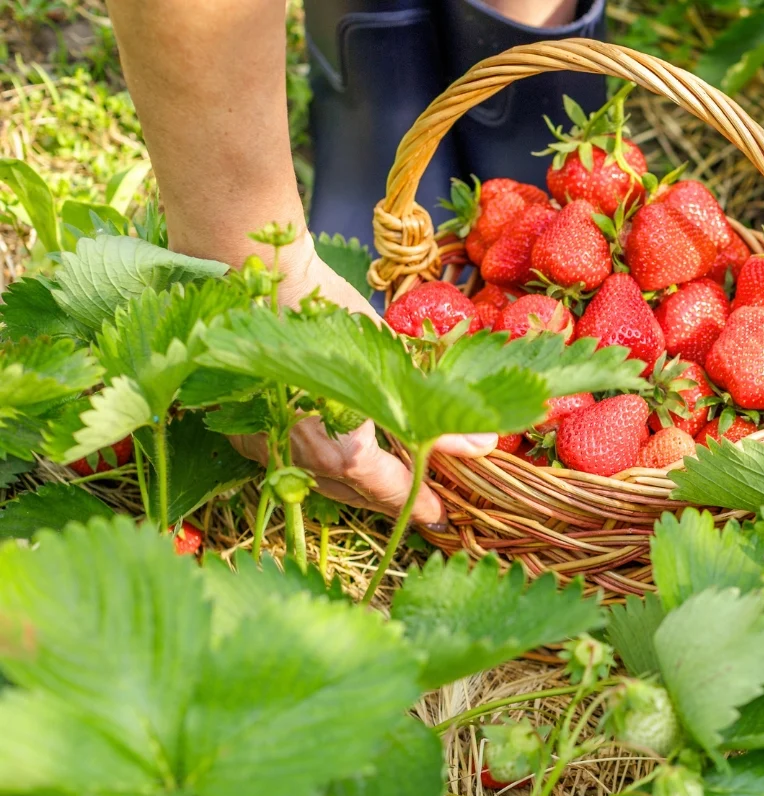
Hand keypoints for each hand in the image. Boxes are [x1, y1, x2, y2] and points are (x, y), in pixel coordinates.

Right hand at [230, 234, 496, 525]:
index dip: (417, 503)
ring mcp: (267, 451)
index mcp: (341, 450)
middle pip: (353, 493)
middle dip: (387, 497)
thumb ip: (437, 414)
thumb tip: (483, 444)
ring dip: (353, 483)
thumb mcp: (393, 362)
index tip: (439, 514)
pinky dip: (316, 463)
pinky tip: (336, 451)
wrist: (252, 278)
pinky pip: (288, 464)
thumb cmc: (329, 313)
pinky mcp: (245, 435)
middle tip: (418, 496)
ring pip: (318, 483)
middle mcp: (301, 462)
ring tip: (385, 477)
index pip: (388, 490)